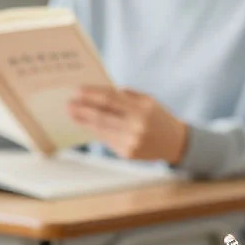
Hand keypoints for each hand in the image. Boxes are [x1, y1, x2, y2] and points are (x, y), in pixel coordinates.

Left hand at [67, 86, 188, 162]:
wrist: (176, 142)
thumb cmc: (158, 117)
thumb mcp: (148, 101)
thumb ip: (126, 96)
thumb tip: (98, 93)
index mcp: (142, 109)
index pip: (110, 99)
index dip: (91, 94)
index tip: (77, 90)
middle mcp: (136, 126)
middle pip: (101, 115)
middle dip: (82, 109)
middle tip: (68, 104)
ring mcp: (131, 142)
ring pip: (101, 130)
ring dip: (84, 122)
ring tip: (72, 115)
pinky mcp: (127, 153)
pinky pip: (107, 140)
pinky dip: (96, 132)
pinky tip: (88, 126)